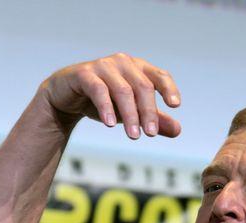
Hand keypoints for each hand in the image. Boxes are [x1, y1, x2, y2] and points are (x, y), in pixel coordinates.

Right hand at [40, 53, 181, 138]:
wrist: (66, 98)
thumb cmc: (104, 101)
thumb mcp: (132, 112)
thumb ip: (154, 119)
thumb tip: (178, 130)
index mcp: (139, 68)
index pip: (160, 76)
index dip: (169, 89)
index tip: (175, 106)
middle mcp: (123, 63)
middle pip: (143, 87)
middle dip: (149, 111)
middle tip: (150, 133)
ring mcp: (103, 66)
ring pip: (123, 90)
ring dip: (130, 114)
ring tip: (133, 136)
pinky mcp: (84, 74)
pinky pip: (99, 90)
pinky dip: (106, 107)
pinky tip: (110, 124)